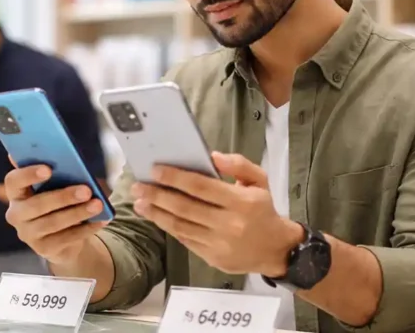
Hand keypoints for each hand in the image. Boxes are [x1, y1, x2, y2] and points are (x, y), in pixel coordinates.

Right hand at [4, 158, 108, 263]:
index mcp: (16, 192)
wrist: (63, 237)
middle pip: (36, 205)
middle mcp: (16, 214)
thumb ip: (55, 170)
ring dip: (78, 212)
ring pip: (53, 223)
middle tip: (87, 190)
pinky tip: (101, 220)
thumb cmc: (58, 201)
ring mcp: (28, 234)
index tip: (48, 169)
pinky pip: (66, 238)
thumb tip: (61, 150)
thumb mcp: (55, 185)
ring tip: (98, 204)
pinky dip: (86, 228)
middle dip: (63, 197)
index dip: (28, 174)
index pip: (13, 181)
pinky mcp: (43, 249)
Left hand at [131, 152, 303, 276]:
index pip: (201, 187)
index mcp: (241, 202)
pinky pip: (184, 240)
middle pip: (185, 207)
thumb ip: (239, 165)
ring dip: (156, 213)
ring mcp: (219, 244)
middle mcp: (229, 224)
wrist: (276, 249)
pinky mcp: (212, 258)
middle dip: (158, 195)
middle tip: (139, 186)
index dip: (175, 177)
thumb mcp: (260, 180)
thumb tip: (212, 156)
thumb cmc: (263, 210)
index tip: (156, 170)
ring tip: (139, 202)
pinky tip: (156, 216)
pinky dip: (168, 227)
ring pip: (180, 226)